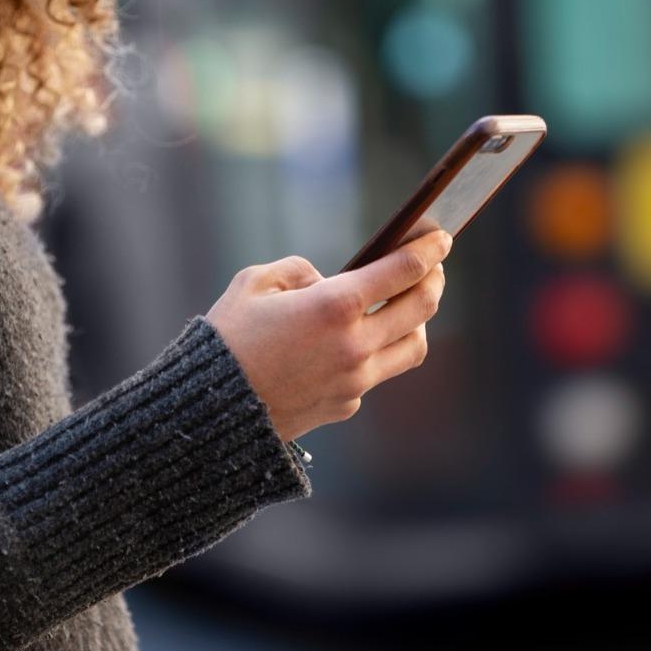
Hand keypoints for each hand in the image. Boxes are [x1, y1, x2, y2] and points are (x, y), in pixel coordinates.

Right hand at [205, 230, 451, 442]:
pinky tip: (357, 342)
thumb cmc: (227, 340)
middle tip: (433, 267)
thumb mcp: (253, 284)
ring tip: (405, 306)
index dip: (430, 249)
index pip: (404, 271)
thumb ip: (298, 271)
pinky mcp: (346, 405)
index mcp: (334, 306)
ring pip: (413, 347)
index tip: (441, 238)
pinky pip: (377, 373)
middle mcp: (354, 345)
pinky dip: (376, 352)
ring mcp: (355, 380)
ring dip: (417, 322)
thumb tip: (326, 280)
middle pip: (423, 308)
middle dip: (434, 280)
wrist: (209, 412)